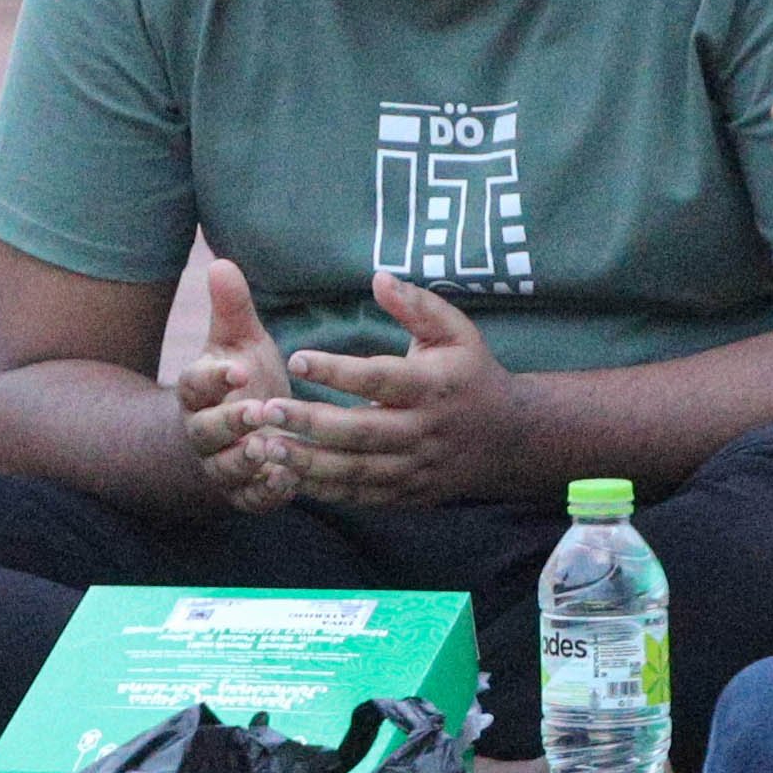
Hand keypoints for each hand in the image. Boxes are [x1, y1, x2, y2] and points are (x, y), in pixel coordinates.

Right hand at [171, 258, 295, 510]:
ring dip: (246, 461)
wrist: (233, 435)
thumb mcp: (238, 344)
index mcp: (198, 391)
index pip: (196, 383)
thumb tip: (221, 262)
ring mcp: (219, 465)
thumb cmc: (240, 380)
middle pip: (206, 430)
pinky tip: (289, 481)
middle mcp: (202, 431)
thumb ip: (231, 309)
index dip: (215, 377)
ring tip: (271, 450)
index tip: (238, 369)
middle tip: (258, 411)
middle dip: (230, 422)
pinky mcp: (241, 493)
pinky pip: (248, 499)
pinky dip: (265, 493)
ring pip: (224, 468)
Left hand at [248, 273, 521, 507]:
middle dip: (312, 423)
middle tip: (266, 410)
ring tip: (264, 447)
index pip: (380, 379)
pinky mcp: (406, 493)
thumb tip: (378, 278)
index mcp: (432, 387)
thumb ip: (417, 305)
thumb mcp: (456, 331)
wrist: (508, 439)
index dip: (338, 372)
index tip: (296, 359)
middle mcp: (423, 431)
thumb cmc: (470, 373)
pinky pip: (360, 495)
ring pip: (356, 470)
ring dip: (308, 463)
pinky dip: (323, 489)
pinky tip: (285, 476)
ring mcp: (415, 467)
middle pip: (362, 431)